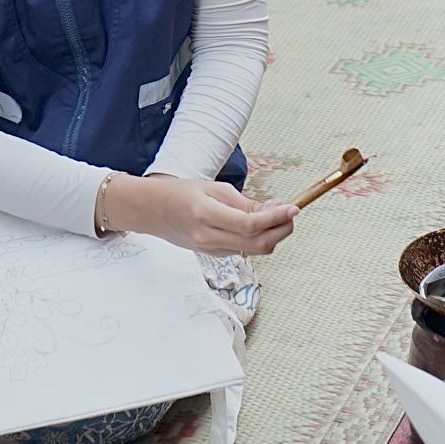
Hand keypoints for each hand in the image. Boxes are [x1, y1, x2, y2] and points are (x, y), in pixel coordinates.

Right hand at [102, 173, 297, 256]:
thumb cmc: (180, 193)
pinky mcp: (212, 254)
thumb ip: (244, 203)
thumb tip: (275, 209)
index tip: (294, 208)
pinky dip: (259, 238)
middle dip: (281, 230)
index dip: (276, 218)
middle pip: (257, 244)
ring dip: (273, 234)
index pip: (250, 224)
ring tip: (276, 212)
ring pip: (254, 250)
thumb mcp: (214, 188)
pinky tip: (261, 222)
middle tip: (291, 211)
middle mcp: (208, 237)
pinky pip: (243, 249)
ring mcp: (210, 250)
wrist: (151, 211)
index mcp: (207, 214)